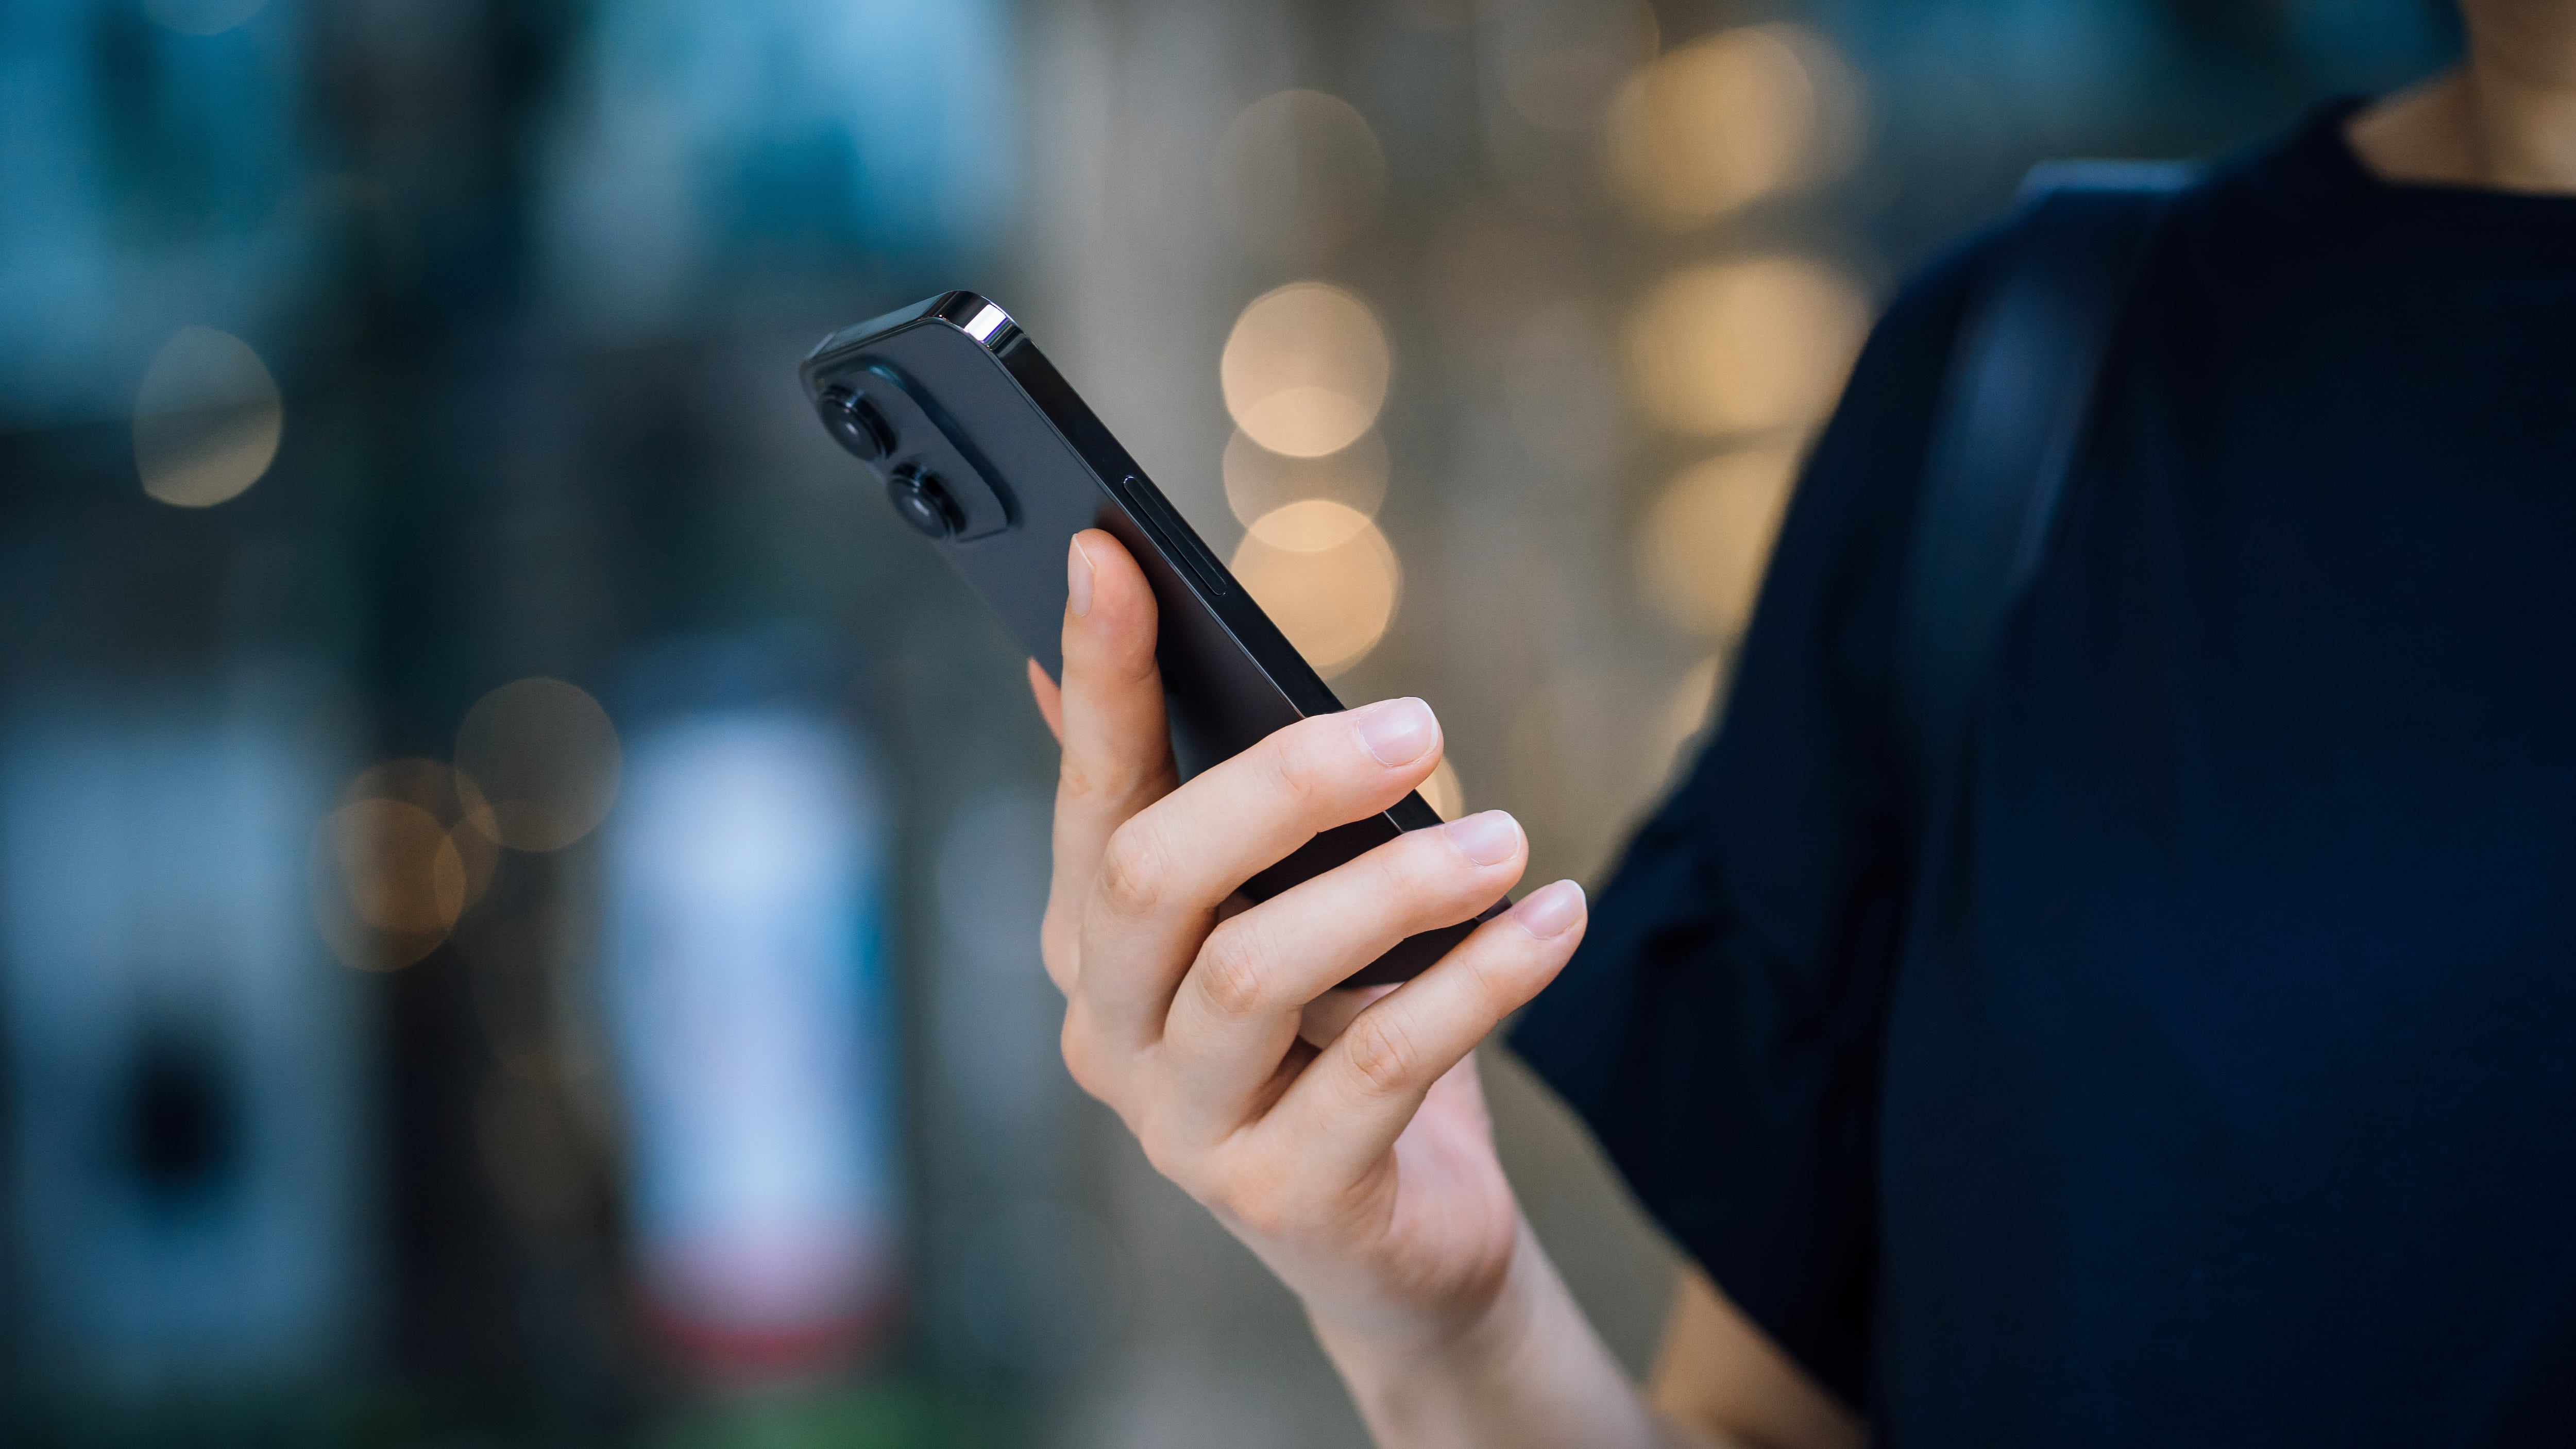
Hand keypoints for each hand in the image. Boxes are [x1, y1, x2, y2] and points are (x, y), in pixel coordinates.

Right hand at [1029, 529, 1589, 1352]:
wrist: (1401, 1248)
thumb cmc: (1336, 1044)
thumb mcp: (1277, 913)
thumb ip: (1208, 797)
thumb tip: (1120, 642)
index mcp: (1096, 942)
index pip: (1088, 789)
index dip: (1098, 675)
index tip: (1113, 551)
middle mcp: (1110, 1030)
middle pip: (1154, 874)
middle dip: (1280, 782)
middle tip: (1416, 726)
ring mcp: (1182, 1127)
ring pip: (1254, 969)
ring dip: (1395, 885)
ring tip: (1505, 841)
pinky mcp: (1281, 1198)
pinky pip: (1380, 1065)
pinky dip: (1478, 982)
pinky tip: (1553, 921)